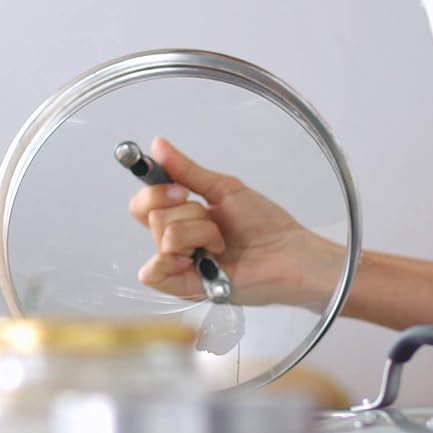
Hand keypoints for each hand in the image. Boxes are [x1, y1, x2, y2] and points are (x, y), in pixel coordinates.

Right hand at [127, 137, 342, 309]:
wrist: (288, 253)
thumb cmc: (265, 224)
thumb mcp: (223, 189)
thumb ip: (187, 170)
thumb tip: (158, 145)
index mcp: (183, 216)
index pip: (144, 202)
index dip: (156, 191)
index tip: (182, 190)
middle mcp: (177, 240)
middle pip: (152, 216)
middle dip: (189, 212)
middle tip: (214, 220)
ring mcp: (180, 264)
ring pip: (163, 237)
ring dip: (199, 234)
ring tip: (221, 244)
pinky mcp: (184, 287)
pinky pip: (153, 273)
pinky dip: (172, 260)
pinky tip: (199, 259)